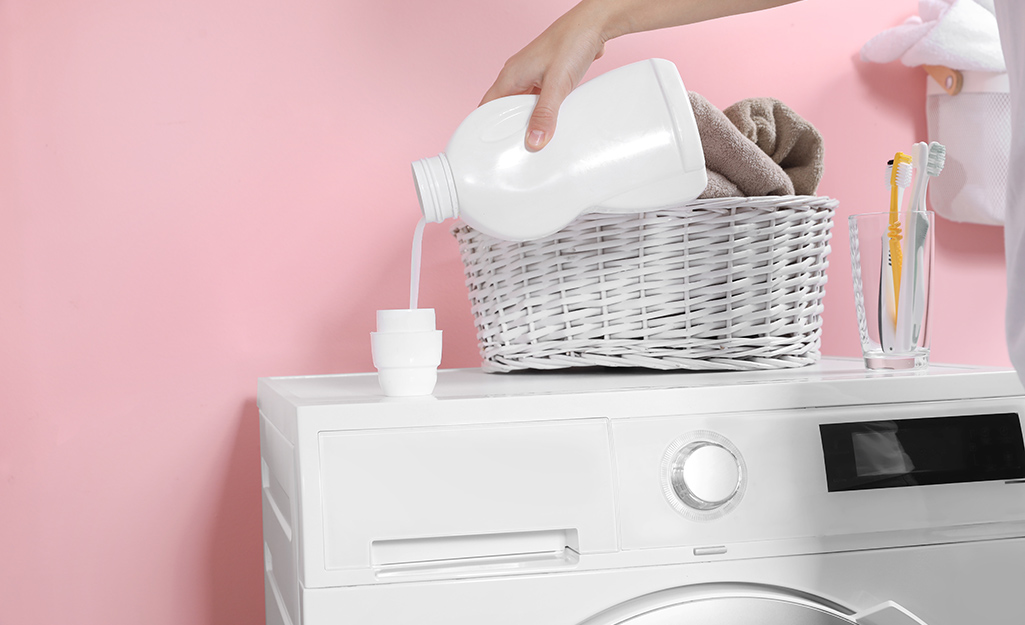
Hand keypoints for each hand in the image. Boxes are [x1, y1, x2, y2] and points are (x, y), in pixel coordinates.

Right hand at [480, 1, 610, 150]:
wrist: (593, 25)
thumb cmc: (571, 43)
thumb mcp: (557, 85)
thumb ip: (545, 115)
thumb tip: (534, 141)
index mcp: (510, 76)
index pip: (487, 108)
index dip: (487, 128)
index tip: (493, 147)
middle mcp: (517, 75)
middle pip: (506, 109)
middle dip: (511, 128)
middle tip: (519, 148)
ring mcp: (532, 75)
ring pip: (523, 105)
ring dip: (529, 119)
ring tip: (536, 137)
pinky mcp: (547, 76)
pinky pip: (538, 99)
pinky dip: (542, 111)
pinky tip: (552, 120)